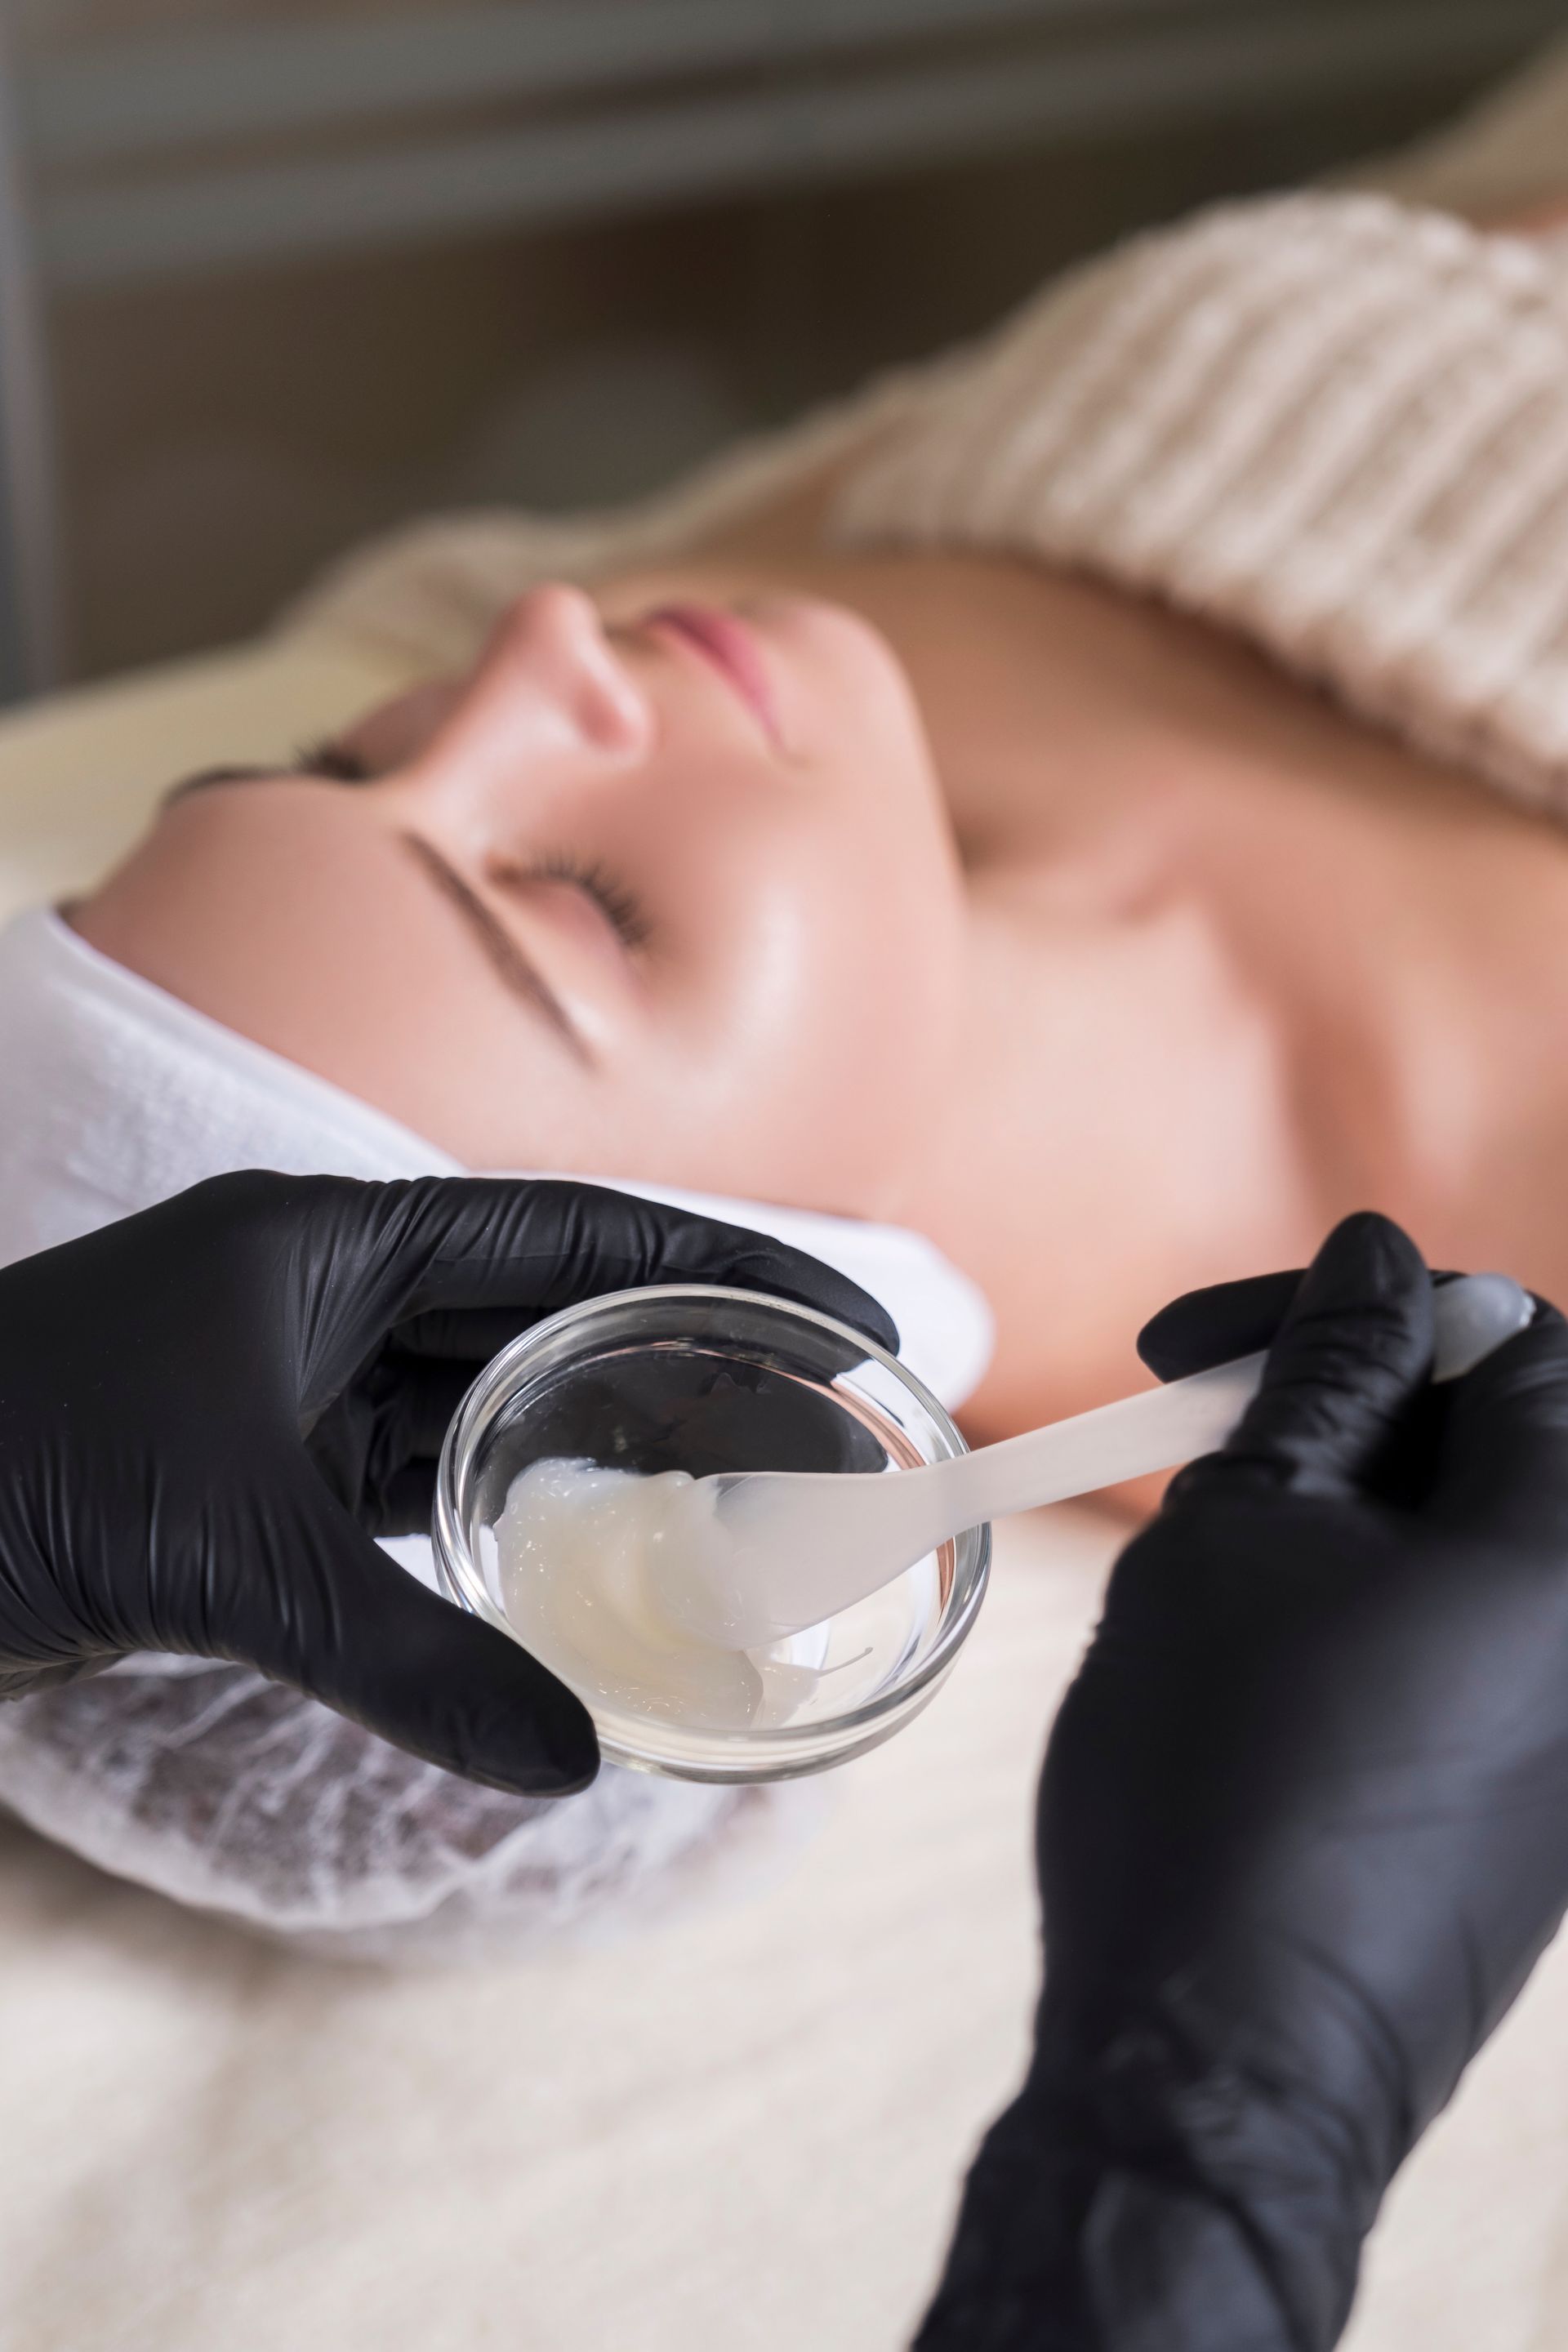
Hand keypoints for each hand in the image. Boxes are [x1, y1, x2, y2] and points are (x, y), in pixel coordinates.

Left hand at [0, 1171, 895, 1795]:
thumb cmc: (18, 1470)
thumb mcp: (233, 1556)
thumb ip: (411, 1657)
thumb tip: (575, 1760)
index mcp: (332, 1241)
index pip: (572, 1234)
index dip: (715, 1261)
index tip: (836, 1307)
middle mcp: (326, 1290)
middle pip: (547, 1309)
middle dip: (677, 1357)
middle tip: (813, 1418)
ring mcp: (288, 1378)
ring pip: (487, 1398)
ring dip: (597, 1438)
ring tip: (731, 1487)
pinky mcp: (255, 1468)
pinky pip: (413, 1479)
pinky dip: (499, 1514)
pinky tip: (580, 1554)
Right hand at [919, 1214, 1567, 2350]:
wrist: (1223, 2063)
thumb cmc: (1221, 1777)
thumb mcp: (1244, 1531)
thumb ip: (1327, 1378)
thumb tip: (1373, 1264)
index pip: (1510, 1336)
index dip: (1344, 1309)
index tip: (1188, 1346)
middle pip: (1509, 1437)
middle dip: (1348, 1403)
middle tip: (1195, 1429)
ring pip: (1481, 1541)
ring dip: (1353, 1501)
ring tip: (1213, 1544)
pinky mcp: (1543, 1809)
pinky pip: (1480, 1642)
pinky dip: (1380, 1597)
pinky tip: (1263, 1641)